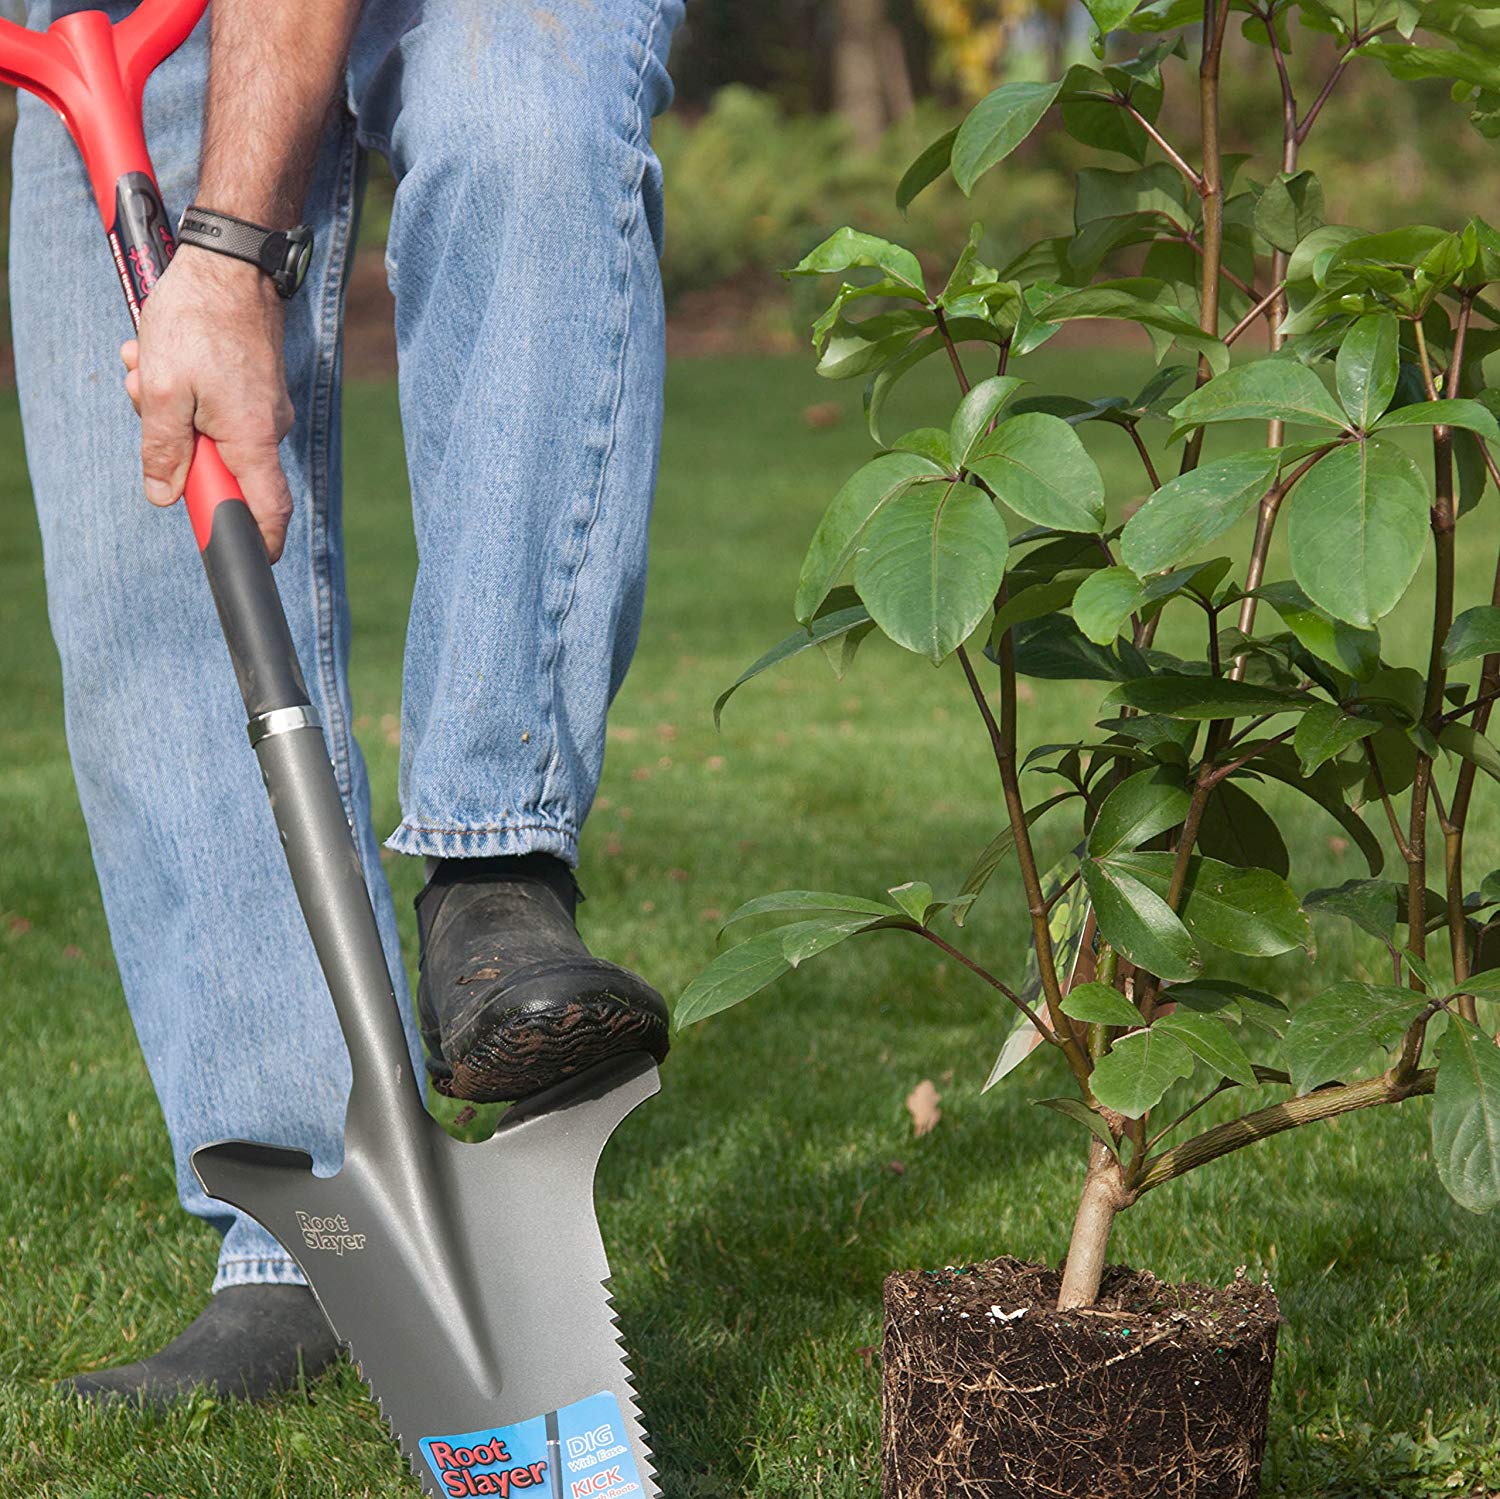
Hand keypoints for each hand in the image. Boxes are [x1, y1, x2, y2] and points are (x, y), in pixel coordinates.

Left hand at [122, 246, 294, 560]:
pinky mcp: (257, 384)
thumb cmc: (197, 320)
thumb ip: (162, 449)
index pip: (267, 511)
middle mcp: (268, 428)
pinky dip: (186, 388)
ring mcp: (265, 405)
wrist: (232, 262)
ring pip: (212, 430)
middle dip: (176, 445)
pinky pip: (219, 404)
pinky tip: (162, 353)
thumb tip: (164, 495)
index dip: (256, 543)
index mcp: (251, 439)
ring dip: (172, 407)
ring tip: (146, 362)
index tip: (240, 558)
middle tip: (144, 400)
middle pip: (224, 468)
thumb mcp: (161, 389)